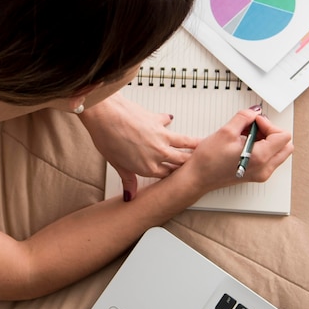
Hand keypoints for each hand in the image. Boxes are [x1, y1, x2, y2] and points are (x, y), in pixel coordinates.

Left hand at [80, 93, 198, 199]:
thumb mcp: (116, 163)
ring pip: (184, 144)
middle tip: (199, 163)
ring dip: (194, 145)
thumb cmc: (106, 136)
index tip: (181, 176)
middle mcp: (158, 153)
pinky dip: (169, 122)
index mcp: (147, 167)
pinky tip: (171, 120)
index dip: (176, 175)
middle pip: (180, 161)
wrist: (105, 114)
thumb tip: (130, 194)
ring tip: (203, 146)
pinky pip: (168, 122)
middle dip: (190, 163)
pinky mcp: (157, 120)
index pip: (168, 175)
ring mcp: (160, 137)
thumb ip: (127, 179)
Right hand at [184, 108, 292, 192]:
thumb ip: (244, 117)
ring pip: (278, 151)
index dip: (268, 124)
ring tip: (247, 136)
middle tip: (254, 127)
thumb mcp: (225, 132)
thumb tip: (254, 112)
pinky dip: (261, 148)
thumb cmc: (208, 160)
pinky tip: (245, 144)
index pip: (282, 136)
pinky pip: (269, 158)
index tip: (254, 121)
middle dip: (271, 131)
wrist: (198, 177)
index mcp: (260, 157)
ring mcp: (262, 173)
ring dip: (267, 140)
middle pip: (285, 145)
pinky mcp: (256, 174)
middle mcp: (265, 168)